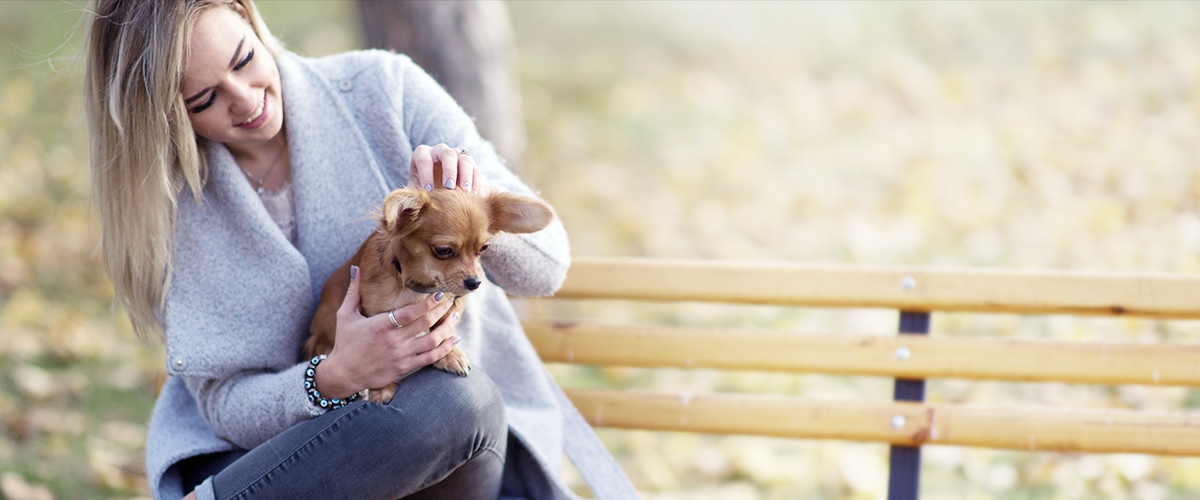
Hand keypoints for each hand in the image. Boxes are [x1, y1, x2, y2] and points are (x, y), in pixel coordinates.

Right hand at [314, 265, 460, 398]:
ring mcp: (401, 355)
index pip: (410, 312)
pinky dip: (445, 349)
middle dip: (442, 310)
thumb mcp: (345, 315)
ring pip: (432, 341)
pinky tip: (454, 339)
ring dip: (447, 327)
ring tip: (455, 316)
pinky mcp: (405, 368)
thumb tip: (356, 268)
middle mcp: (393, 340)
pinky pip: (430, 358)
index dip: (428, 302)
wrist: (343, 374)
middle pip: (425, 323)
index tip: (439, 293)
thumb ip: (353, 291)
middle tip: (451, 300)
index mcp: (380, 325)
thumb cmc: (345, 342)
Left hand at [409, 143, 488, 193]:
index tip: (429, 191)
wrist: (439, 196)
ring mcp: (457, 156)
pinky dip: (476, 182)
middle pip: (446, 153)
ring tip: (465, 191)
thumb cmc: (421, 194)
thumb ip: (407, 198)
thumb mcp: (413, 194)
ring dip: (465, 175)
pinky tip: (475, 196)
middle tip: (448, 187)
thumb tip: (396, 215)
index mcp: (422, 154)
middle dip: (448, 170)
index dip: (426, 174)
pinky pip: (476, 170)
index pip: (423, 159)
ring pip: (464, 159)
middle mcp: (440, 151)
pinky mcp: (471, 166)